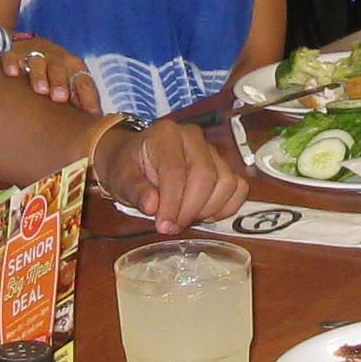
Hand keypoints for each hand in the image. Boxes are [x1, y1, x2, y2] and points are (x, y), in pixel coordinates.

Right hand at [0, 37, 100, 112]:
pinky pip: (12, 56)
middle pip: (60, 70)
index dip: (87, 97)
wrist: (32, 45)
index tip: (90, 113)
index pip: (83, 81)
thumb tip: (96, 121)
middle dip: (60, 83)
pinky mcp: (15, 53)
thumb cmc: (57, 71)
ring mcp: (35, 54)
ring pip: (38, 63)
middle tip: (60, 97)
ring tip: (40, 89)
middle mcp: (56, 59)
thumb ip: (82, 99)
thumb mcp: (72, 80)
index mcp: (74, 67)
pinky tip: (12, 73)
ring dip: (39, 75)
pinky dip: (12, 62)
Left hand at [98, 119, 246, 233]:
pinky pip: (238, 187)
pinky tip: (205, 215)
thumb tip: (152, 205)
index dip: (172, 202)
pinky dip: (226, 206)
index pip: (175, 170)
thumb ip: (135, 190)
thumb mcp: (121, 178)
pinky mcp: (224, 164)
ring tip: (185, 219)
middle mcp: (193, 136)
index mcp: (165, 134)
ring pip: (226, 182)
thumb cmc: (129, 167)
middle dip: (190, 209)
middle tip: (173, 227)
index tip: (163, 226)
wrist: (136, 159)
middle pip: (205, 175)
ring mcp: (212, 150)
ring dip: (208, 209)